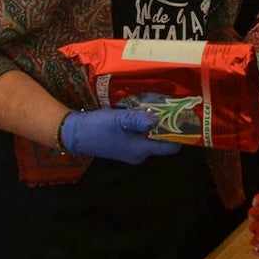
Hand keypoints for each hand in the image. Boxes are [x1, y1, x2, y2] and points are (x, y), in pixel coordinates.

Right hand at [60, 107, 180, 164]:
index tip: (184, 118)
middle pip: (162, 140)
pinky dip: (144, 125)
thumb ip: (139, 119)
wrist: (73, 134)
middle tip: (171, 106)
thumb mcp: (118, 119)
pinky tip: (141, 111)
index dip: (179, 134)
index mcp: (140, 150)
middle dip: (166, 124)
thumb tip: (158, 119)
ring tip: (158, 105)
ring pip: (151, 136)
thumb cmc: (97, 127)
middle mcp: (139, 154)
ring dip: (154, 123)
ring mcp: (132, 150)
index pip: (170, 147)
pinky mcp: (125, 145)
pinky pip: (141, 135)